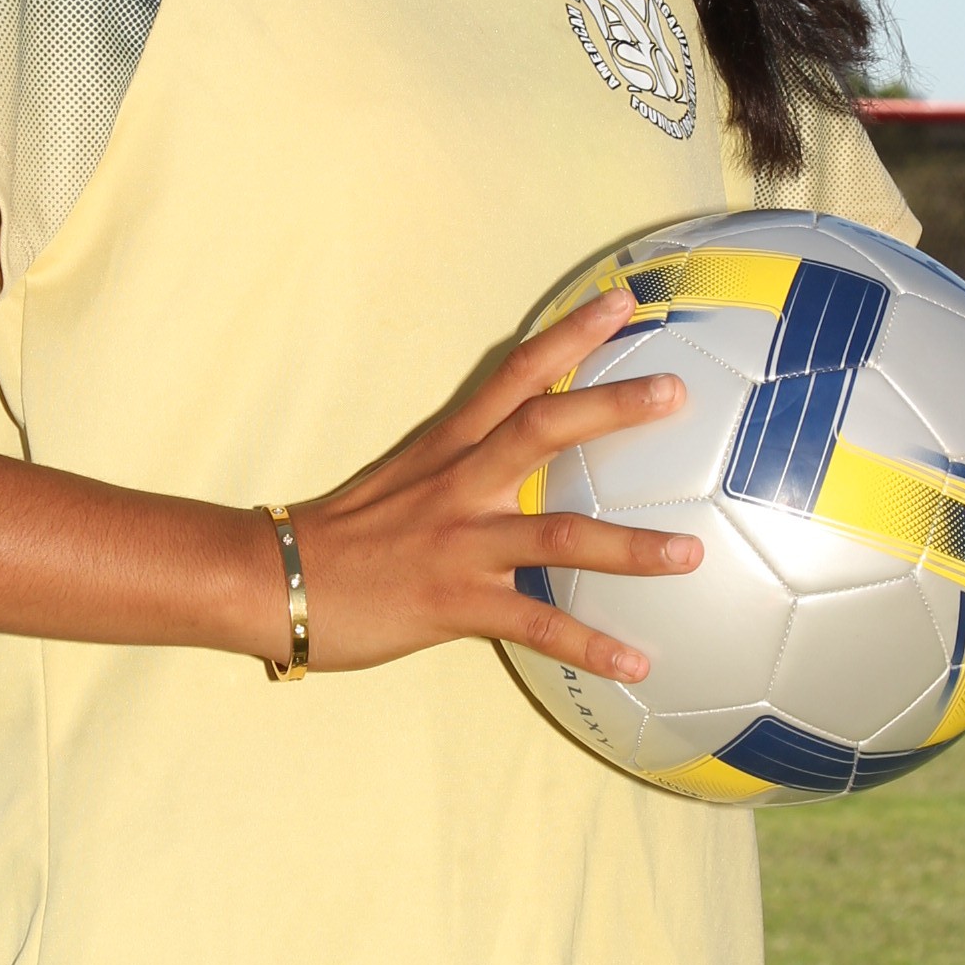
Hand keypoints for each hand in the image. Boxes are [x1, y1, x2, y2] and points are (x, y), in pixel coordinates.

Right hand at [287, 288, 698, 681]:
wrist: (273, 580)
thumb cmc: (341, 535)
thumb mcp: (405, 478)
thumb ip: (463, 464)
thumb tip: (516, 455)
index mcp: (450, 447)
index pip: (516, 374)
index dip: (571, 335)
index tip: (623, 301)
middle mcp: (461, 485)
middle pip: (545, 428)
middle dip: (612, 407)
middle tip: (676, 390)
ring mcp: (460, 544)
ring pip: (559, 535)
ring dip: (631, 547)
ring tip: (691, 553)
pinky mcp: (454, 603)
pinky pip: (536, 624)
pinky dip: (590, 646)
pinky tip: (636, 663)